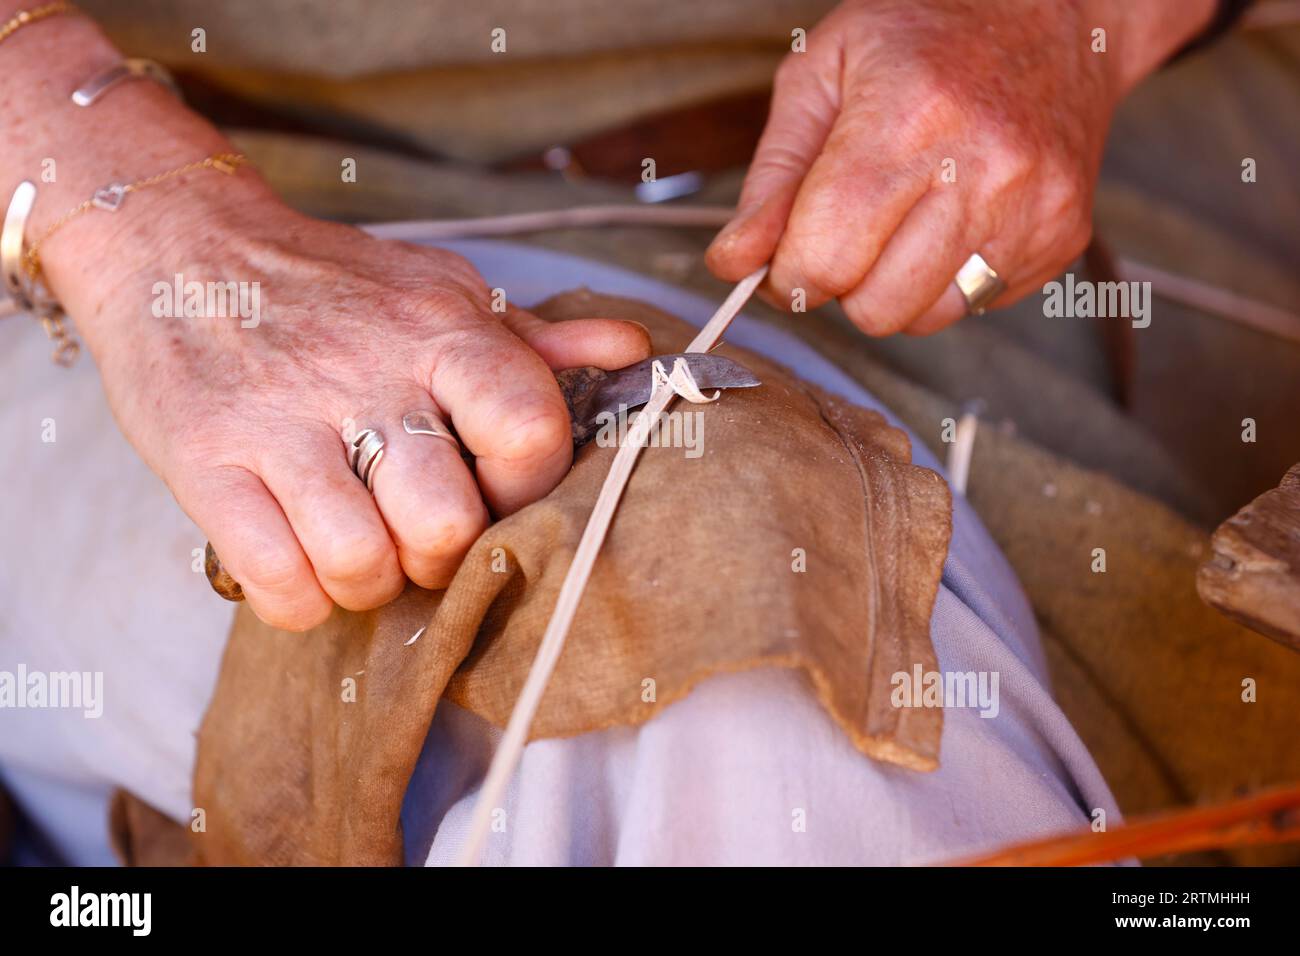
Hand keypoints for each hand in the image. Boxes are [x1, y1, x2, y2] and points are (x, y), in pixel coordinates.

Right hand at [58, 178, 649, 630]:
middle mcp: (366, 375)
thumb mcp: (438, 287)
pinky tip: (303, 565)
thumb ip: (534, 337)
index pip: (529, 429)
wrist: (179, 242)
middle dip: (444, 557)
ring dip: (371, 582)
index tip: (498, 492)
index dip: (529, 489)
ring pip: (362, 563)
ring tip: (361, 550)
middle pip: (446, 523)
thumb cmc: (331, 284)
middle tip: (422, 539)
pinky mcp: (204, 461)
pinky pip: (278, 580)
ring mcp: (279, 422)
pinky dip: (302, 598)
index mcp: (441, 331)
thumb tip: (635, 352)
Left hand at [706, 0, 1213, 333]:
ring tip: (901, 221)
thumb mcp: (821, 75)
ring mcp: (1030, 208)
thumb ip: (770, 179)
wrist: (1052, 12)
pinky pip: (971, 306)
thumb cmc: (922, 35)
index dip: (788, 272)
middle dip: (839, 284)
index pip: (825, 256)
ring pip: (920, 319)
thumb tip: (732, 262)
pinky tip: (953, 219)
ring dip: (890, 288)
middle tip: (845, 232)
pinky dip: (944, 280)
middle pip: (871, 305)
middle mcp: (981, 168)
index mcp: (908, 116)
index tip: (787, 253)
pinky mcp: (1060, 237)